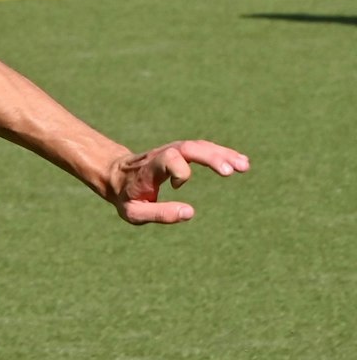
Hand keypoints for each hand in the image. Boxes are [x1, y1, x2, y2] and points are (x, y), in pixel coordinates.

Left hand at [104, 140, 248, 223]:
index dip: (179, 171)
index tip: (176, 187)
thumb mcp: (134, 212)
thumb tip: (190, 212)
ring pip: (199, 146)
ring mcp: (172, 150)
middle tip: (232, 170)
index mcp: (150, 169)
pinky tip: (240, 162)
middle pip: (189, 148)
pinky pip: (203, 149)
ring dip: (223, 154)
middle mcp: (162, 154)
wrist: (115, 175)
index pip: (169, 159)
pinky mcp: (181, 152)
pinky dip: (222, 154)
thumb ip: (159, 214)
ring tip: (244, 166)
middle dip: (211, 157)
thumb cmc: (126, 197)